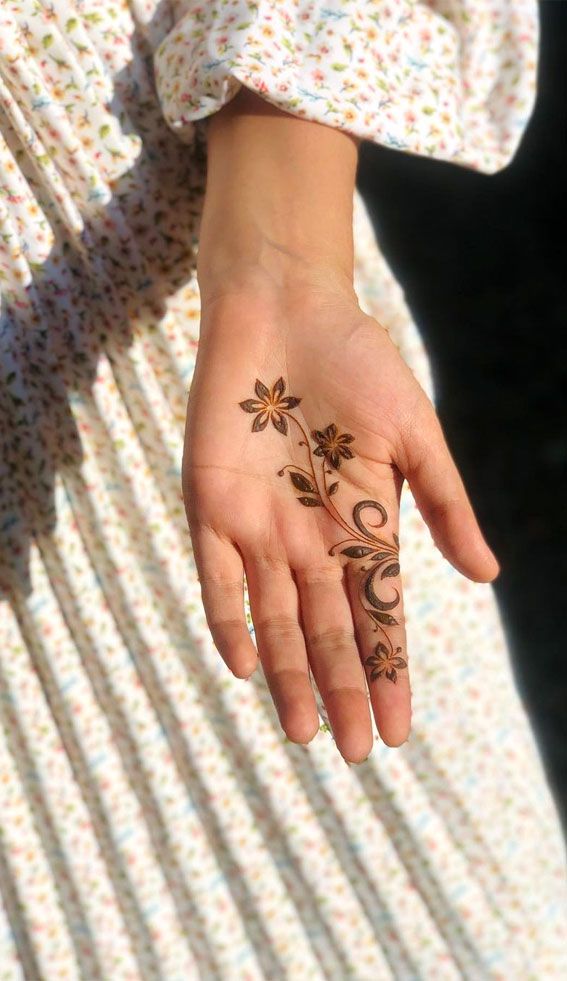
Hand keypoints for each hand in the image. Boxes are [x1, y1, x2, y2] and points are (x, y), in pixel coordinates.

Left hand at [182, 275, 498, 762]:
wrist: (283, 308)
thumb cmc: (356, 365)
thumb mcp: (415, 435)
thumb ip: (445, 505)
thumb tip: (488, 575)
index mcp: (363, 525)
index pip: (378, 614)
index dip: (388, 671)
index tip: (399, 729)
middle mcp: (311, 539)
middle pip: (327, 629)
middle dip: (342, 688)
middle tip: (356, 751)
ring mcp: (259, 527)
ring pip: (275, 616)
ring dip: (287, 673)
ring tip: (303, 731)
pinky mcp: (210, 506)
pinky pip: (216, 575)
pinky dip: (229, 616)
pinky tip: (243, 663)